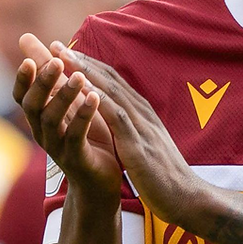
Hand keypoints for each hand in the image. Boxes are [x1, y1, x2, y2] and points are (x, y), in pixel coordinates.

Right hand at [14, 34, 121, 200]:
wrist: (100, 182)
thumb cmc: (85, 136)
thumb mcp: (68, 101)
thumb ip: (52, 74)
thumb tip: (28, 39)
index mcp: (41, 118)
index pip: (23, 96)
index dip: (23, 78)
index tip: (28, 57)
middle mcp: (43, 132)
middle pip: (34, 105)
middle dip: (43, 82)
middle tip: (56, 61)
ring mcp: (58, 147)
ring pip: (53, 120)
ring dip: (65, 96)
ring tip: (78, 77)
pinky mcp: (77, 159)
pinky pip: (76, 136)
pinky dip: (84, 116)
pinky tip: (95, 98)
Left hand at [53, 43, 198, 223]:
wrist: (188, 198)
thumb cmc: (166, 177)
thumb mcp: (148, 147)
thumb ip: (135, 132)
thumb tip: (120, 126)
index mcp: (143, 115)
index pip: (114, 83)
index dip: (90, 67)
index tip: (67, 54)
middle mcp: (142, 114)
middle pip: (109, 80)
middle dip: (81, 61)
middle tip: (55, 45)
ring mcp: (141, 126)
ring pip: (110, 91)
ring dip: (84, 72)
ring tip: (60, 57)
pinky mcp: (138, 144)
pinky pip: (115, 116)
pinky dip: (97, 99)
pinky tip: (79, 89)